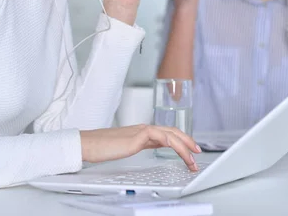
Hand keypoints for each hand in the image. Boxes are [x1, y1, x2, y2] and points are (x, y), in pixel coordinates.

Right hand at [80, 124, 201, 170]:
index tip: (189, 150)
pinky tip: (180, 152)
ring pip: (170, 134)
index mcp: (141, 132)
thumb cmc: (102, 147)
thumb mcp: (125, 148)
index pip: (166, 133)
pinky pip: (162, 137)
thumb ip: (138, 145)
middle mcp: (144, 129)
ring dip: (185, 146)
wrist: (88, 144)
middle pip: (172, 131)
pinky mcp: (139, 135)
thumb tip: (147, 148)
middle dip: (188, 141)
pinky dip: (175, 144)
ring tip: (192, 159)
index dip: (180, 140)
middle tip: (198, 152)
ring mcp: (142, 131)